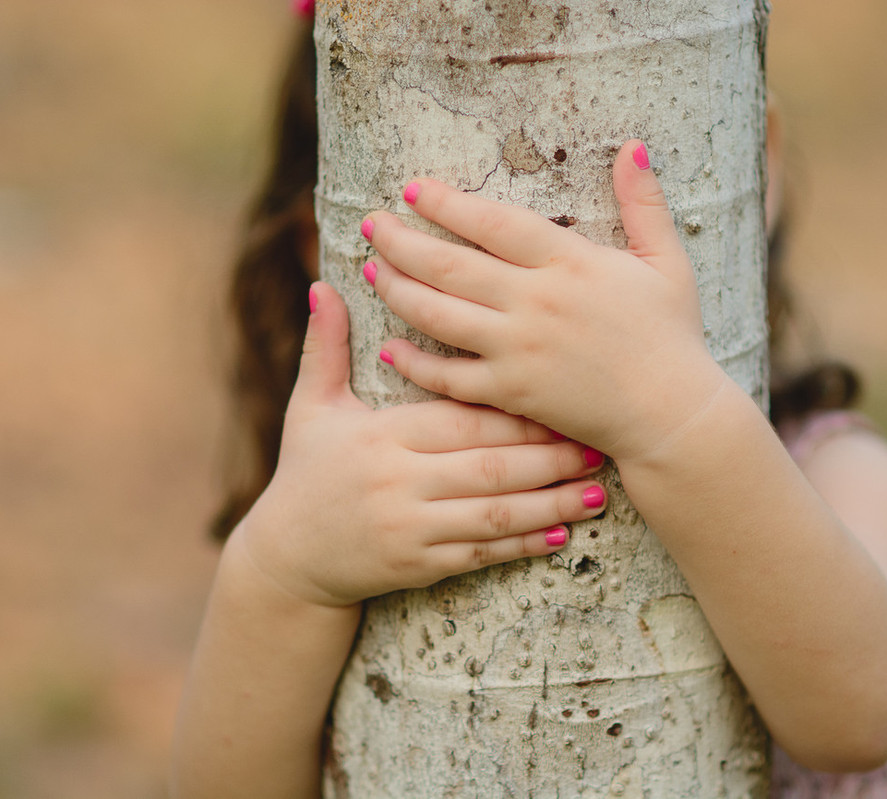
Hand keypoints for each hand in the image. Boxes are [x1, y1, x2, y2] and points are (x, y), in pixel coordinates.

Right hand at [238, 282, 608, 607]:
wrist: (288, 560)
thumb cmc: (306, 472)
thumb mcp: (309, 407)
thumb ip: (325, 347)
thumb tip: (325, 285)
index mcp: (384, 436)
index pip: (461, 419)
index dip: (515, 412)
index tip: (561, 400)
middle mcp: (400, 483)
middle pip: (490, 467)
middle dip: (548, 458)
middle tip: (596, 444)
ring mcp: (411, 529)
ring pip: (494, 516)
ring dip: (550, 504)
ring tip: (598, 492)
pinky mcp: (419, 568)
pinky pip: (481, 555)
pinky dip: (522, 546)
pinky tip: (560, 536)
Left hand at [361, 139, 727, 461]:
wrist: (672, 415)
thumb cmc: (672, 337)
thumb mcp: (667, 262)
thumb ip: (644, 203)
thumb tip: (633, 146)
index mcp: (570, 262)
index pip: (493, 221)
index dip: (448, 203)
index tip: (413, 189)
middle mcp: (535, 301)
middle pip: (450, 264)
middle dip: (401, 241)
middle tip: (371, 224)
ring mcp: (519, 349)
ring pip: (438, 314)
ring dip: (397, 290)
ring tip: (371, 270)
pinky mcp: (512, 393)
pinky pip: (449, 377)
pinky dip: (415, 362)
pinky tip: (391, 346)